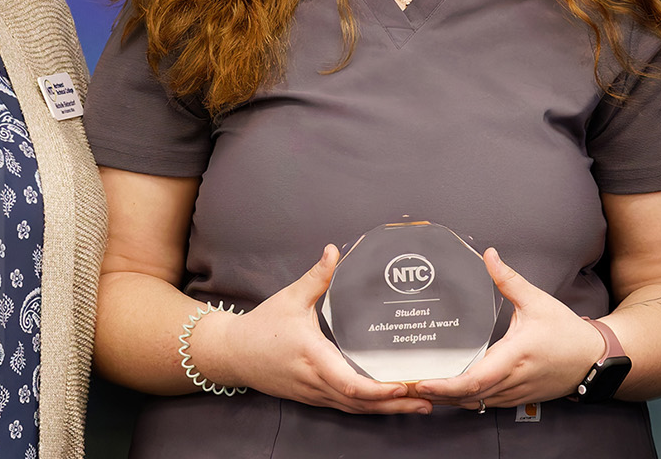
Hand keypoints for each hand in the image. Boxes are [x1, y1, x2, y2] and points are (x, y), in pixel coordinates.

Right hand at [187, 244, 433, 414]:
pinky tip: (391, 403)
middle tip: (428, 401)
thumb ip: (316, 277)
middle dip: (394, 404)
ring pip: (354, 410)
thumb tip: (334, 250)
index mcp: (312, 356)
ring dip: (387, 410)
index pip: (349, 383)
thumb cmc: (261, 327)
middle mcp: (315, 381)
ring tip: (420, 406)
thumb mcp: (289, 298)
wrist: (232, 355)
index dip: (378, 389)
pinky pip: (345, 408)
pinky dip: (370, 408)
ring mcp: (314, 393)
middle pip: (359, 403)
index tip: (403, 385)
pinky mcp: (314, 397)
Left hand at [410, 248, 604, 410]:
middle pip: (467, 397)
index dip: (445, 386)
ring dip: (447, 400)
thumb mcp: (537, 301)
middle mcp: (512, 380)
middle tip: (405, 386)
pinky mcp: (516, 398)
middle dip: (435, 395)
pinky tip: (447, 391)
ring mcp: (514, 393)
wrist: (593, 360)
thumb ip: (508, 280)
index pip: (474, 380)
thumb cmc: (567, 333)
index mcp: (514, 356)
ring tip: (418, 388)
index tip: (422, 382)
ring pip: (474, 404)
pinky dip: (464, 400)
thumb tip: (489, 255)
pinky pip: (485, 403)